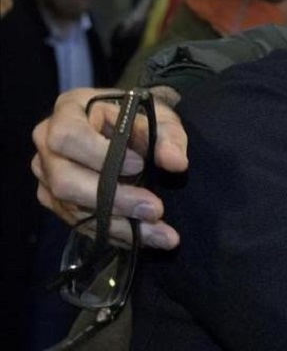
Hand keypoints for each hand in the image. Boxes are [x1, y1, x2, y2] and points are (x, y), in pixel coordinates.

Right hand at [31, 87, 188, 249]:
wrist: (130, 129)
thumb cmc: (140, 118)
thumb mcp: (160, 119)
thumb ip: (169, 138)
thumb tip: (175, 162)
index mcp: (69, 111)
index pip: (68, 136)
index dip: (99, 154)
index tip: (140, 165)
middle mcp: (47, 144)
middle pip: (64, 179)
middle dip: (113, 200)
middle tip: (155, 210)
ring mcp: (47, 175)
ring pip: (71, 207)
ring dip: (118, 225)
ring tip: (160, 234)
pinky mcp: (55, 200)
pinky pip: (77, 222)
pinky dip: (112, 233)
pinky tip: (143, 238)